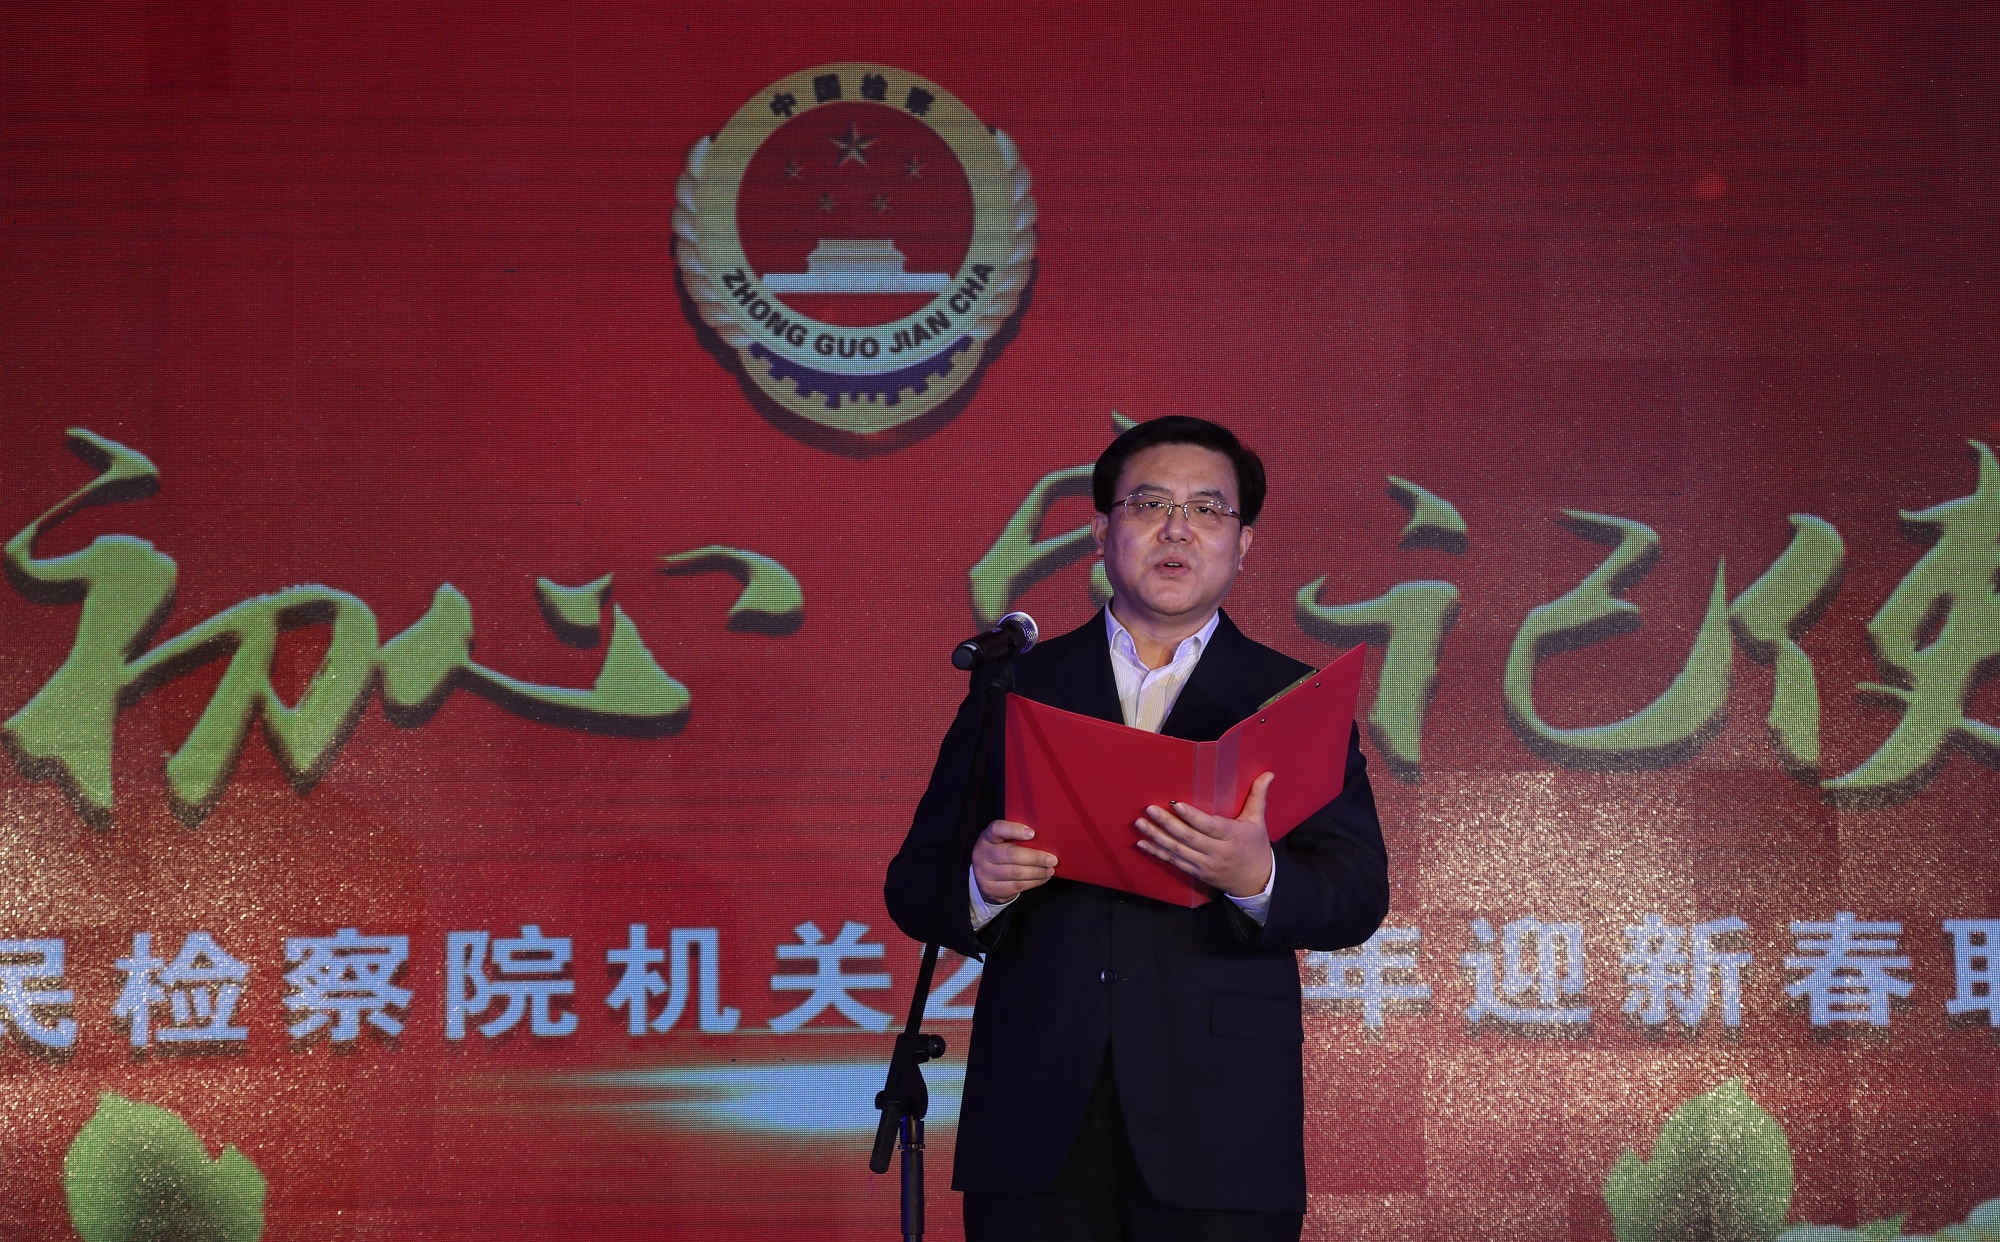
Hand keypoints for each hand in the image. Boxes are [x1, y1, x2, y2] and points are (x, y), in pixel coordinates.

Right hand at [972, 819, 1057, 904]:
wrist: (982, 878)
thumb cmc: (999, 853)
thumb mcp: (1001, 841)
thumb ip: (1015, 837)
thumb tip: (1044, 839)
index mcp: (987, 837)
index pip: (997, 829)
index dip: (1014, 830)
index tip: (1032, 833)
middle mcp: (983, 854)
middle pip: (1011, 854)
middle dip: (1035, 857)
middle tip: (1052, 859)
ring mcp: (985, 873)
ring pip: (1016, 873)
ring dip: (1037, 872)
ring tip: (1050, 870)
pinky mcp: (992, 889)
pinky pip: (1017, 886)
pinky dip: (1034, 882)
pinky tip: (1043, 878)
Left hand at [1134, 771, 1275, 897]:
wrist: (1255, 882)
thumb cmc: (1255, 847)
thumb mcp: (1258, 821)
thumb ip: (1258, 796)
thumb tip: (1268, 773)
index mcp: (1233, 837)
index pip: (1210, 826)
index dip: (1192, 817)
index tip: (1176, 805)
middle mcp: (1217, 852)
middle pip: (1189, 838)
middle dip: (1167, 824)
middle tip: (1149, 810)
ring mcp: (1205, 864)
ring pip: (1177, 851)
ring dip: (1157, 837)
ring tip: (1140, 824)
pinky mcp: (1196, 872)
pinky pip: (1174, 862)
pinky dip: (1157, 853)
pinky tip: (1143, 843)